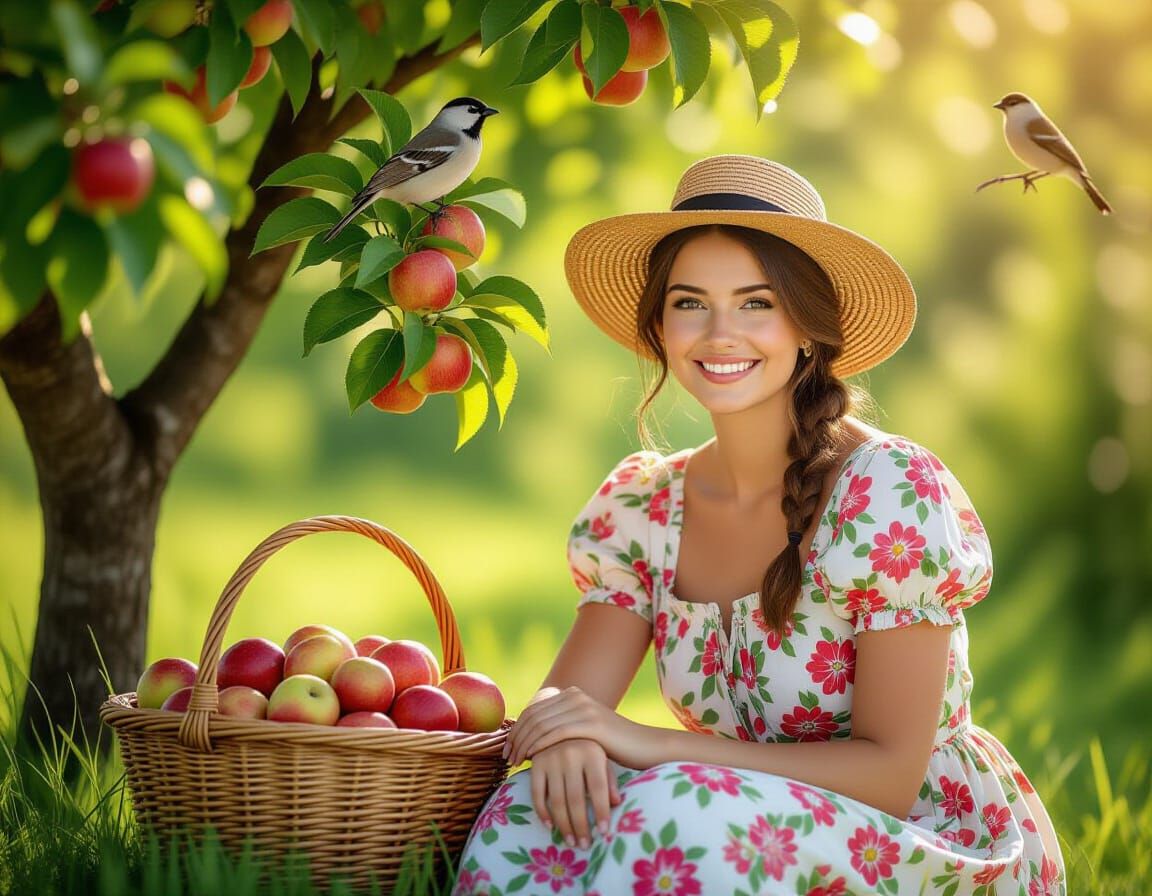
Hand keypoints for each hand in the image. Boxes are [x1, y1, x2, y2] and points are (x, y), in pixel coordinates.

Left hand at [503, 686, 652, 768]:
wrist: (644, 746)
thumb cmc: (612, 744)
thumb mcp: (583, 730)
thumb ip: (561, 726)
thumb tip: (532, 735)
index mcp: (571, 694)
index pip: (533, 708)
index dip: (516, 728)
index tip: (507, 748)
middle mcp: (575, 696)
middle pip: (534, 715)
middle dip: (516, 737)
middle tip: (507, 757)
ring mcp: (584, 708)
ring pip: (542, 724)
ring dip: (524, 744)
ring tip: (516, 762)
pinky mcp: (592, 724)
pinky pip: (556, 733)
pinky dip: (539, 745)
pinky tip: (531, 759)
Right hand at [529, 738, 621, 849]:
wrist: (561, 727)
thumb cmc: (588, 748)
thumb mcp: (603, 759)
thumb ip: (610, 779)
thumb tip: (616, 803)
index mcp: (592, 752)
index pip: (598, 788)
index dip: (601, 811)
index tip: (604, 832)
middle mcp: (570, 753)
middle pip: (576, 798)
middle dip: (581, 825)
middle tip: (584, 845)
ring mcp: (551, 758)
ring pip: (556, 800)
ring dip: (563, 825)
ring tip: (571, 842)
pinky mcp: (536, 763)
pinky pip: (537, 793)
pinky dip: (542, 812)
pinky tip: (550, 826)